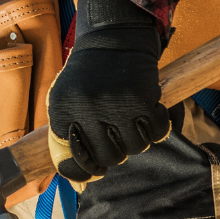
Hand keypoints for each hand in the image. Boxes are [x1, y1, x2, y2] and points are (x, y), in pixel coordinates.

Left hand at [46, 0, 171, 183]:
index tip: (96, 166)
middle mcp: (85, 109)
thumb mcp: (66, 98)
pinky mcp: (142, 98)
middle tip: (119, 136)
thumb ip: (70, 135)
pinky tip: (150, 112)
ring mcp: (114, 104)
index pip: (74, 159)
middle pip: (109, 158)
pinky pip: (157, 133)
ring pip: (135, 149)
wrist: (113, 37)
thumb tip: (79, 181)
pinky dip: (158, 127)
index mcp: (61, 110)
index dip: (87, 166)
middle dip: (117, 153)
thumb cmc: (89, 74)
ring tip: (133, 120)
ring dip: (138, 140)